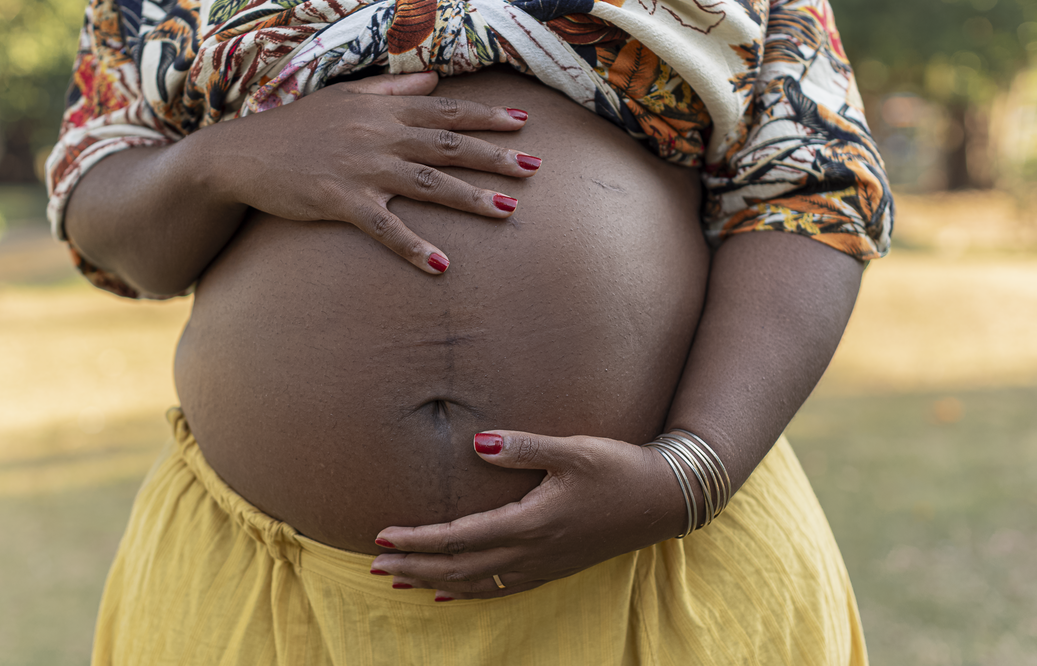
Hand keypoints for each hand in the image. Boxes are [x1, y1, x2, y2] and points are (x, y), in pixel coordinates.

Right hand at [209, 71, 540, 272]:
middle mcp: (378, 136)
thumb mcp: (344, 98)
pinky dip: (413, 246)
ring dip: (470, 198)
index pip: (445, 112)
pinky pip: (384, 227)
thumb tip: (434, 80)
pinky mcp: (339, 200)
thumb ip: (393, 92)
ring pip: (427, 183)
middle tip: (536, 168)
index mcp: (381, 113)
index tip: (524, 123)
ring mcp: (361, 169)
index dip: (486, 118)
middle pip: (448, 146)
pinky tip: (440, 264)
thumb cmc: (294, 128)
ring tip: (508, 211)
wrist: (240, 154)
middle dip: (495, 156)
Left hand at [369, 430, 686, 600]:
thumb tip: (476, 443)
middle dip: (413, 566)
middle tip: (373, 565)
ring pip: (475, 583)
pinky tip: (449, 592)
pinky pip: (500, 589)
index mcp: (531, 523)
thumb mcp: (574, 450)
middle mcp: (532, 553)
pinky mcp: (553, 568)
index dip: (417, 539)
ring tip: (398, 580)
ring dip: (432, 581)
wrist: (663, 500)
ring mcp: (542, 566)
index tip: (382, 536)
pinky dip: (467, 592)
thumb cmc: (619, 469)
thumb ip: (524, 447)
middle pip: (458, 568)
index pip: (459, 537)